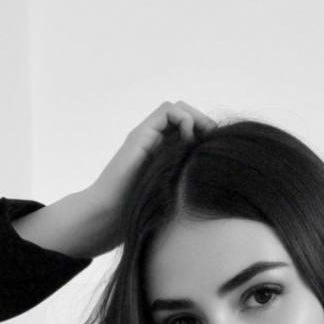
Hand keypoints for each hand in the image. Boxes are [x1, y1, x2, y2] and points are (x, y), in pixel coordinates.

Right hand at [78, 100, 217, 248]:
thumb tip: (214, 178)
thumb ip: (187, 180)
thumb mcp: (174, 194)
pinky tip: (188, 138)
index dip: (204, 132)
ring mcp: (144, 137)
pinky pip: (165, 112)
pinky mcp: (139, 136)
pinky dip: (183, 118)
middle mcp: (152, 141)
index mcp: (162, 154)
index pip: (187, 128)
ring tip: (203, 136)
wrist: (108, 216)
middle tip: (214, 138)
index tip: (216, 147)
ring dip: (194, 117)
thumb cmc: (139, 213)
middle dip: (202, 121)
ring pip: (174, 108)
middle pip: (182, 113)